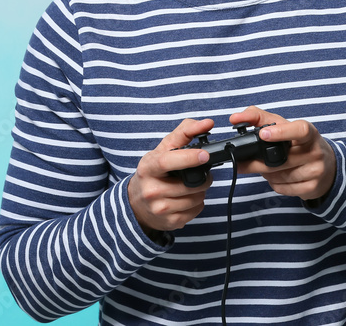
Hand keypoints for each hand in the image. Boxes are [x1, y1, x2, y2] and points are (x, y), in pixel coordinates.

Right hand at [128, 118, 213, 236]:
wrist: (137, 202)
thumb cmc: (154, 171)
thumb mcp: (163, 148)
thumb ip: (185, 132)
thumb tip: (208, 123)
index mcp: (149, 167)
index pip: (168, 161)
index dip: (188, 158)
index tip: (205, 154)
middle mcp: (151, 190)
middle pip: (189, 184)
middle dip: (204, 177)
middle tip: (203, 172)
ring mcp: (159, 208)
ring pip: (196, 198)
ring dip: (202, 190)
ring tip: (193, 185)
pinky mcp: (169, 222)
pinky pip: (196, 210)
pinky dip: (199, 203)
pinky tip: (189, 197)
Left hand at [228, 106, 335, 201]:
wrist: (327, 166)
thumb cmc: (300, 143)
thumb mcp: (284, 126)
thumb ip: (259, 118)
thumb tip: (235, 118)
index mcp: (309, 133)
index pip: (299, 130)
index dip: (281, 132)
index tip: (263, 133)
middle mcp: (315, 152)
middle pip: (280, 159)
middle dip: (257, 161)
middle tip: (241, 161)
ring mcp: (316, 171)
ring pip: (279, 175)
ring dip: (265, 173)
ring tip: (267, 167)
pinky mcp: (312, 188)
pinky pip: (282, 188)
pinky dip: (273, 183)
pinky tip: (277, 176)